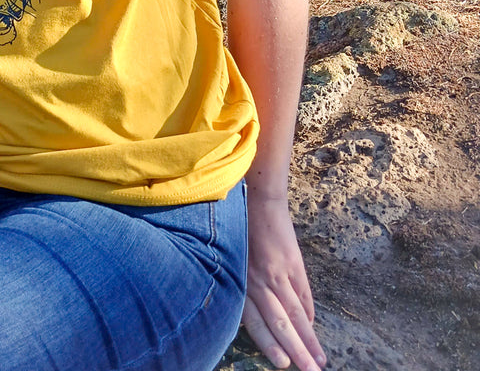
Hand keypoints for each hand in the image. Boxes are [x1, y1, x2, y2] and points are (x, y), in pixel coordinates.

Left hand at [242, 190, 326, 370]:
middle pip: (279, 322)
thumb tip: (263, 311)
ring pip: (294, 313)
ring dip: (308, 339)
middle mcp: (258, 280)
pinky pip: (302, 294)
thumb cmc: (240, 228)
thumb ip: (246, 285)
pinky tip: (313, 329)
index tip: (283, 364)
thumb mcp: (234, 256)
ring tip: (319, 361)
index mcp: (240, 280)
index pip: (255, 321)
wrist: (258, 199)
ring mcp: (277, 273)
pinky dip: (308, 313)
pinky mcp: (292, 264)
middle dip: (294, 350)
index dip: (269, 343)